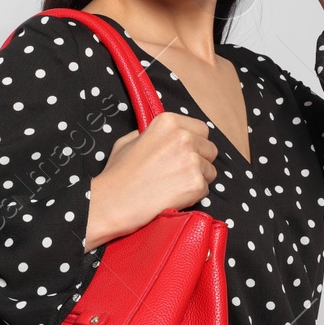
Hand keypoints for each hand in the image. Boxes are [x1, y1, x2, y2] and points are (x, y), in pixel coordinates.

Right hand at [84, 113, 217, 250]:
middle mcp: (183, 137)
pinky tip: (173, 197)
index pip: (202, 129)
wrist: (113, 202)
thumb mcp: (128, 141)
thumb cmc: (117, 175)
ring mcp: (191, 161)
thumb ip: (149, 133)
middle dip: (199, 161)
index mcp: (168, 122)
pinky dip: (193, 196)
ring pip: (210, 170)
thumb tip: (162, 136)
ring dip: (197, 179)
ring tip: (173, 187)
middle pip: (210, 149)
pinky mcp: (196, 184)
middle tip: (178, 173)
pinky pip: (206, 189)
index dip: (194, 143)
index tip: (183, 154)